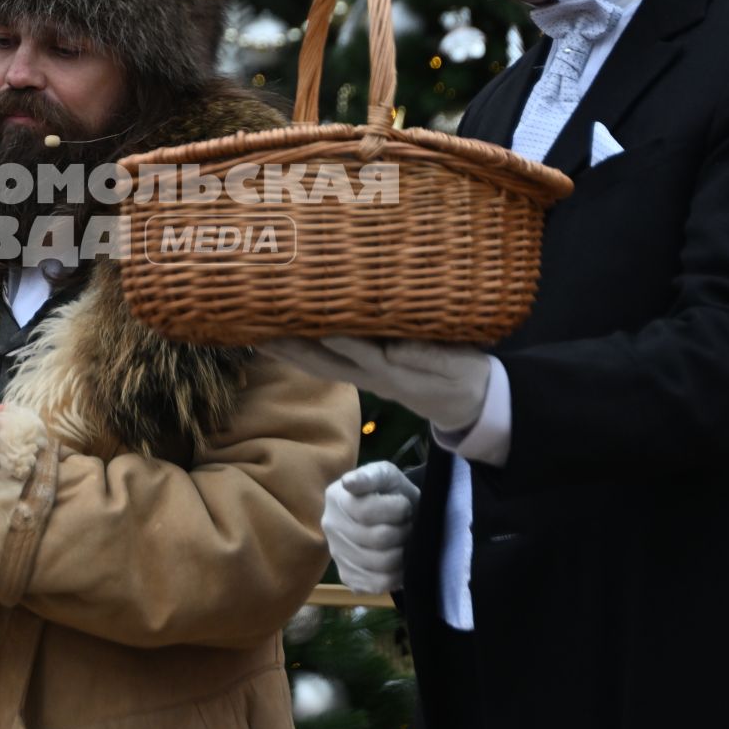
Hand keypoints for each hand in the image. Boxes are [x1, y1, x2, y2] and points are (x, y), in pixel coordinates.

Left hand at [265, 336, 490, 431]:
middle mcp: (373, 375)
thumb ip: (427, 357)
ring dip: (290, 351)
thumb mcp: (458, 368)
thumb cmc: (465, 378)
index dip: (336, 341)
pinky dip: (304, 351)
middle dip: (294, 348)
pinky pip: (328, 362)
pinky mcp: (366, 371)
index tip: (313, 325)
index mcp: (396, 372)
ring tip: (259, 334)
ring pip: (321, 364)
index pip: (361, 354)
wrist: (469, 403)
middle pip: (326, 363)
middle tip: (262, 332)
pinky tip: (285, 339)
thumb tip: (393, 349)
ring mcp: (366, 376)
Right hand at [321, 461, 419, 594]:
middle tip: (408, 525)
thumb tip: (348, 484)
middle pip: (376, 539)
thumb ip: (370, 476)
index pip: (366, 512)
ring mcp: (336, 554)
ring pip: (379, 564)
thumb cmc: (390, 493)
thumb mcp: (385, 475)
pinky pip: (376, 584)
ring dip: (402, 553)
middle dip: (402, 531)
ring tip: (404, 542)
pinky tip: (399, 562)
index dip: (396, 510)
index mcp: (336, 498)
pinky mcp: (348, 576)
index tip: (404, 504)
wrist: (393, 515)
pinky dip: (396, 575)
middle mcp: (330, 527)